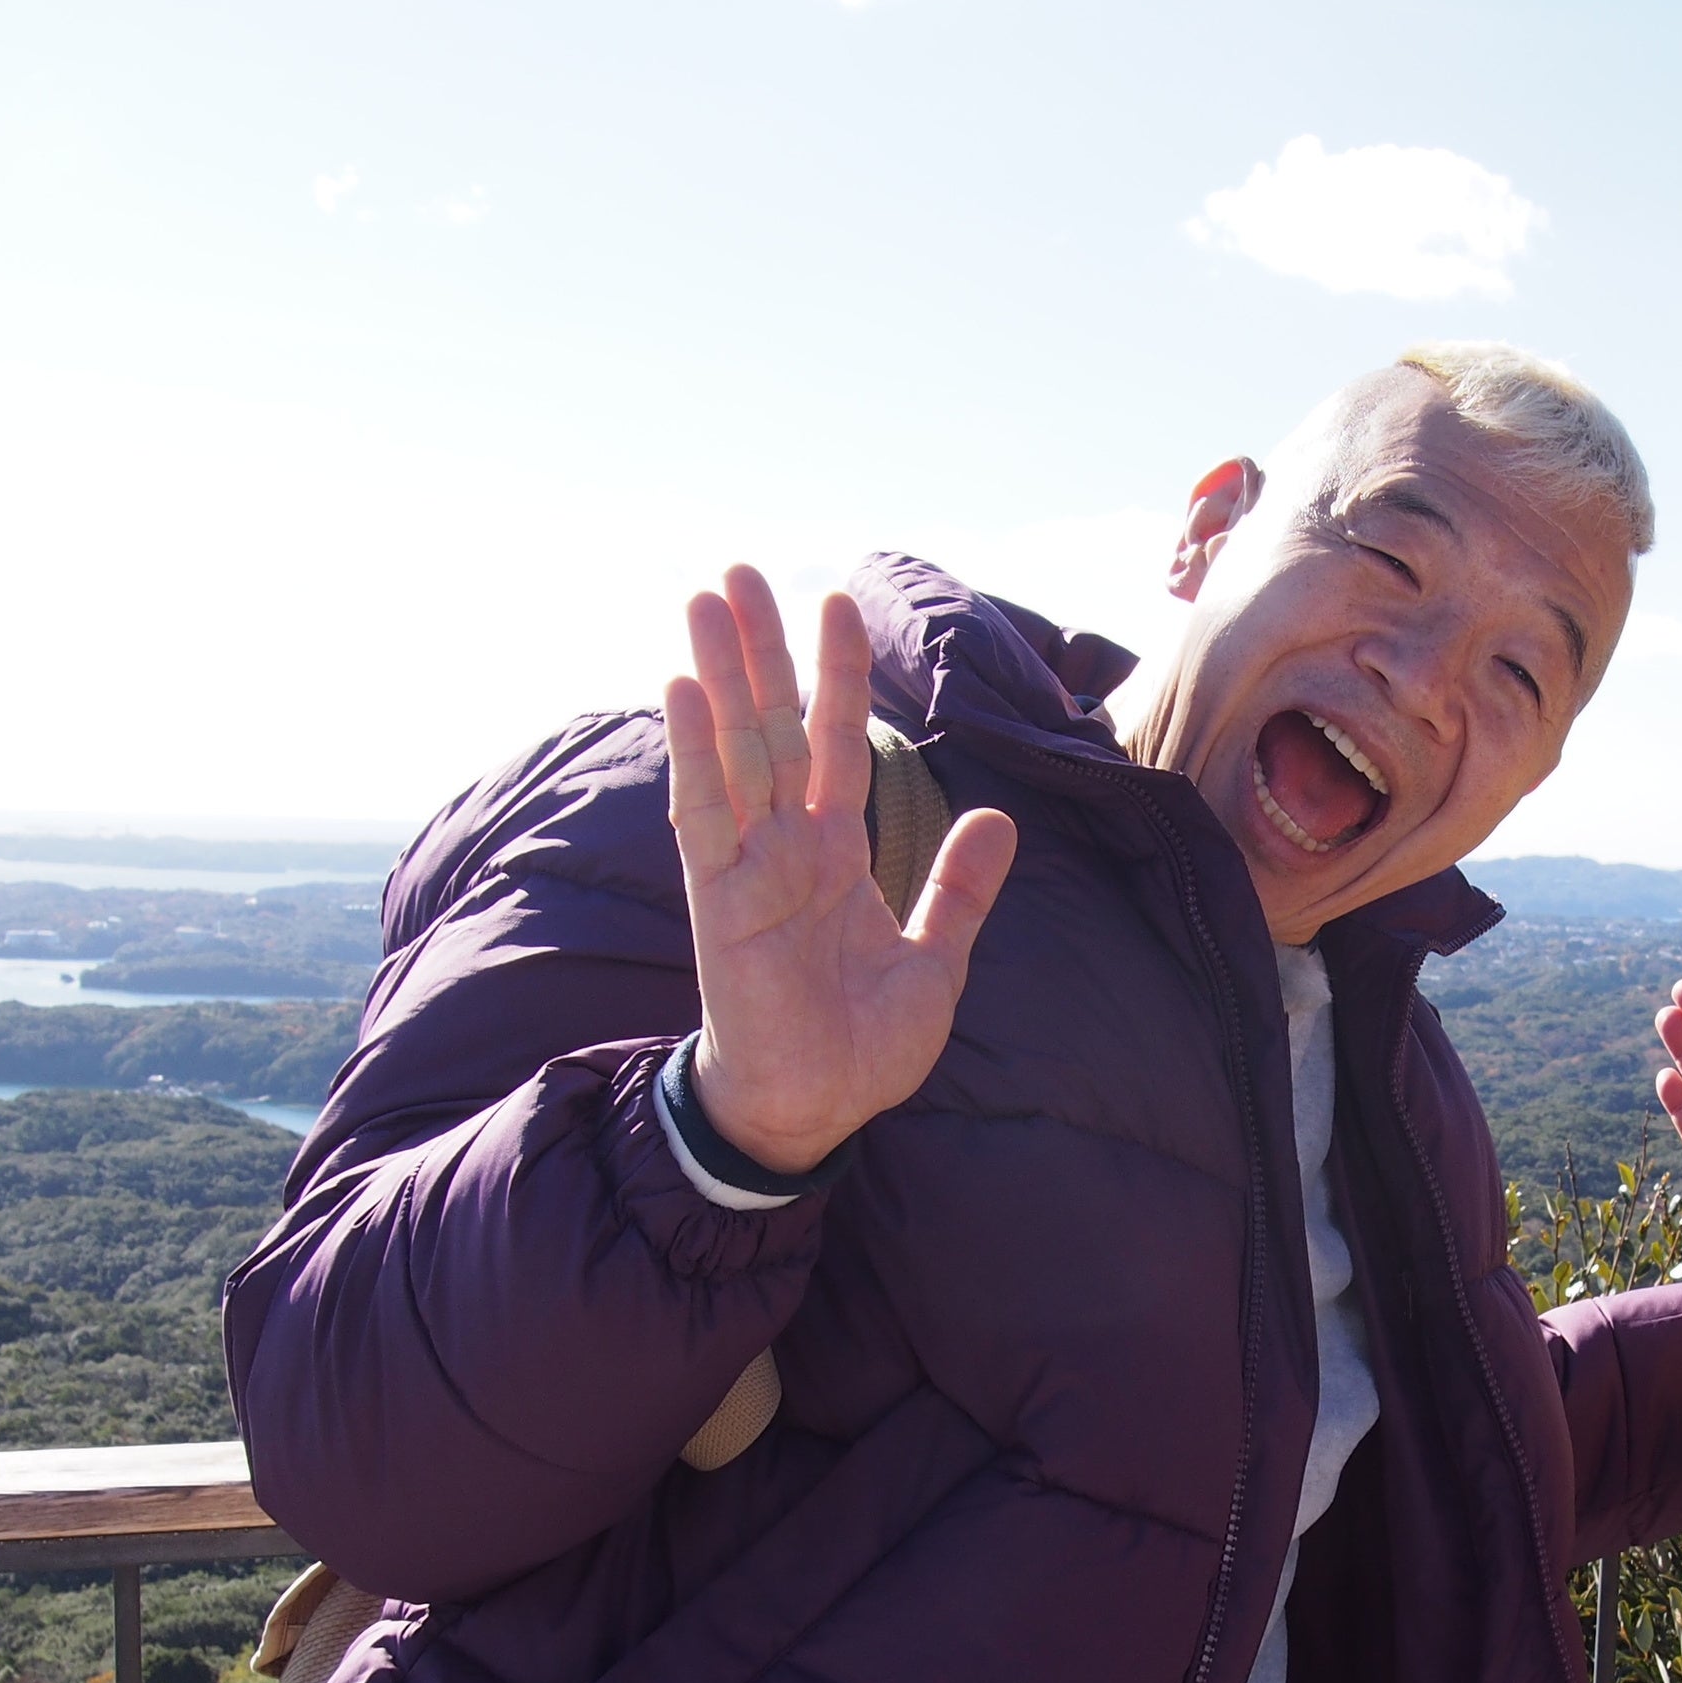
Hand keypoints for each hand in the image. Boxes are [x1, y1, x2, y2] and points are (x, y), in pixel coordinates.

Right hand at [666, 567, 1018, 1175]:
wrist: (817, 1112)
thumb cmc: (864, 1047)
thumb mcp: (936, 960)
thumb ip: (960, 890)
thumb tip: (999, 819)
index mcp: (835, 853)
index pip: (834, 745)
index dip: (834, 676)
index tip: (836, 604)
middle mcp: (785, 847)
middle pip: (771, 727)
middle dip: (760, 651)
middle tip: (741, 571)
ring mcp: (747, 867)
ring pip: (733, 751)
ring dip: (720, 675)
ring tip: (708, 599)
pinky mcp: (718, 900)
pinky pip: (703, 814)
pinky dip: (694, 752)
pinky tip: (682, 690)